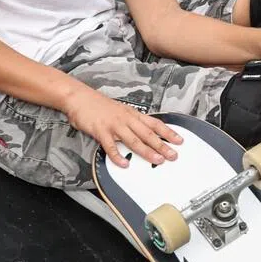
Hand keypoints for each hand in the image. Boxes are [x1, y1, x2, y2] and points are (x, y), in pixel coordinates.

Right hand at [62, 83, 182, 167]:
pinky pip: (110, 146)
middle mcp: (126, 119)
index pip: (155, 124)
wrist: (80, 97)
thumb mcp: (122, 110)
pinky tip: (124, 164)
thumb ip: (133, 122)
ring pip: (133, 140)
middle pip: (148, 134)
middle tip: (173, 155)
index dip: (168, 132)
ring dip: (146, 151)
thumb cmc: (101, 106)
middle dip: (162, 145)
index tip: (179, 141)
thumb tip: (146, 134)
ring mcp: (114, 125)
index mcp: (133, 114)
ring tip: (157, 160)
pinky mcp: (100, 131)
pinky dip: (117, 156)